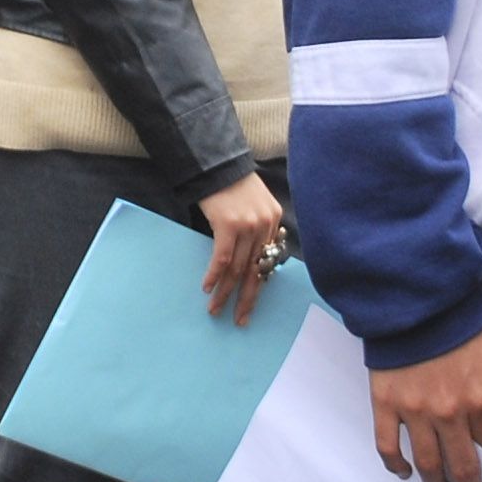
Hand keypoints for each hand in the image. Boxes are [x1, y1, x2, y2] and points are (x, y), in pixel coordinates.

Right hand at [196, 173, 287, 323]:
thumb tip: (248, 261)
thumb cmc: (230, 185)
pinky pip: (222, 259)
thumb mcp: (252, 205)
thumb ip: (255, 230)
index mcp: (274, 221)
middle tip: (240, 320)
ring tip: (215, 309)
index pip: (267, 262)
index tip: (250, 305)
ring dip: (225, 293)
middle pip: (256, 271)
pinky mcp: (229, 225)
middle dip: (247, 298)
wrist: (216, 162)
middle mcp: (265, 225)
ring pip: (238, 269)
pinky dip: (214, 276)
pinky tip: (207, 288)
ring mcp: (248, 225)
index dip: (258, 286)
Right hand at [370, 330, 481, 481]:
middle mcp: (450, 411)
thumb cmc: (456, 319)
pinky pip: (389, 446)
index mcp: (481, 397)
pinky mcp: (386, 404)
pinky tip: (404, 472)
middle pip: (462, 469)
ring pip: (427, 464)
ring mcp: (416, 410)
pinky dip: (396, 465)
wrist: (415, 297)